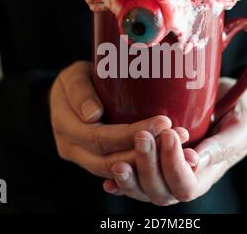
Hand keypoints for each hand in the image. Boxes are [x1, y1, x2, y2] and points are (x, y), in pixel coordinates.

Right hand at [50, 61, 185, 177]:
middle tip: (179, 135)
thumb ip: (80, 91)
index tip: (164, 122)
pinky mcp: (98, 162)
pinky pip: (122, 170)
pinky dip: (145, 165)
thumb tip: (93, 115)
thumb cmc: (76, 79)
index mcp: (65, 127)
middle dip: (148, 150)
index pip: (100, 138)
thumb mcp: (74, 77)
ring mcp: (85, 159)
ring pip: (118, 170)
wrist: (68, 94)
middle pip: (111, 159)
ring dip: (150, 161)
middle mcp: (72, 149)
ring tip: (181, 148)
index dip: (131, 134)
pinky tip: (170, 157)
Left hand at [102, 78, 246, 204]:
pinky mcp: (151, 164)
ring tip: (118, 162)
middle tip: (142, 136)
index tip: (170, 135)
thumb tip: (194, 162)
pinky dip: (119, 181)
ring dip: (130, 177)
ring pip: (143, 190)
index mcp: (205, 176)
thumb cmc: (237, 120)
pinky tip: (109, 176)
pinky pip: (133, 180)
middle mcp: (181, 181)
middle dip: (148, 166)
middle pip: (160, 191)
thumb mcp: (238, 131)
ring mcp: (164, 175)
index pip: (186, 186)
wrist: (227, 110)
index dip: (174, 166)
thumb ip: (221, 147)